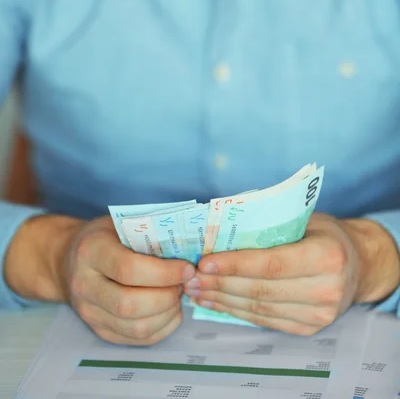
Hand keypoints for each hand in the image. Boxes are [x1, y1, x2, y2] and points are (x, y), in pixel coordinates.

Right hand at [5, 215, 195, 344]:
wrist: (68, 259)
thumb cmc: (105, 237)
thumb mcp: (122, 223)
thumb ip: (150, 234)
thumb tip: (191, 248)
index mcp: (91, 251)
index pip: (128, 269)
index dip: (164, 272)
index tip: (187, 268)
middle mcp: (85, 285)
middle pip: (131, 305)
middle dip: (167, 297)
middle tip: (184, 283)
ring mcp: (89, 313)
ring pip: (136, 327)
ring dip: (168, 314)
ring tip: (178, 295)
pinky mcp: (99, 331)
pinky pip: (137, 339)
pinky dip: (163, 327)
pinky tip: (171, 310)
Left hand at [184, 213, 399, 334]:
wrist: (359, 263)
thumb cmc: (325, 234)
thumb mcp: (304, 219)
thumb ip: (268, 226)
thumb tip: (217, 230)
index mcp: (326, 255)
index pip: (272, 264)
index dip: (235, 265)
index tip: (205, 263)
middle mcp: (326, 289)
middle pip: (261, 289)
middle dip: (220, 284)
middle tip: (190, 277)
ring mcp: (319, 314)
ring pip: (259, 308)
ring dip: (222, 300)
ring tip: (195, 290)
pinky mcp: (309, 329)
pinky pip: (265, 320)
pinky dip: (236, 311)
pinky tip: (215, 302)